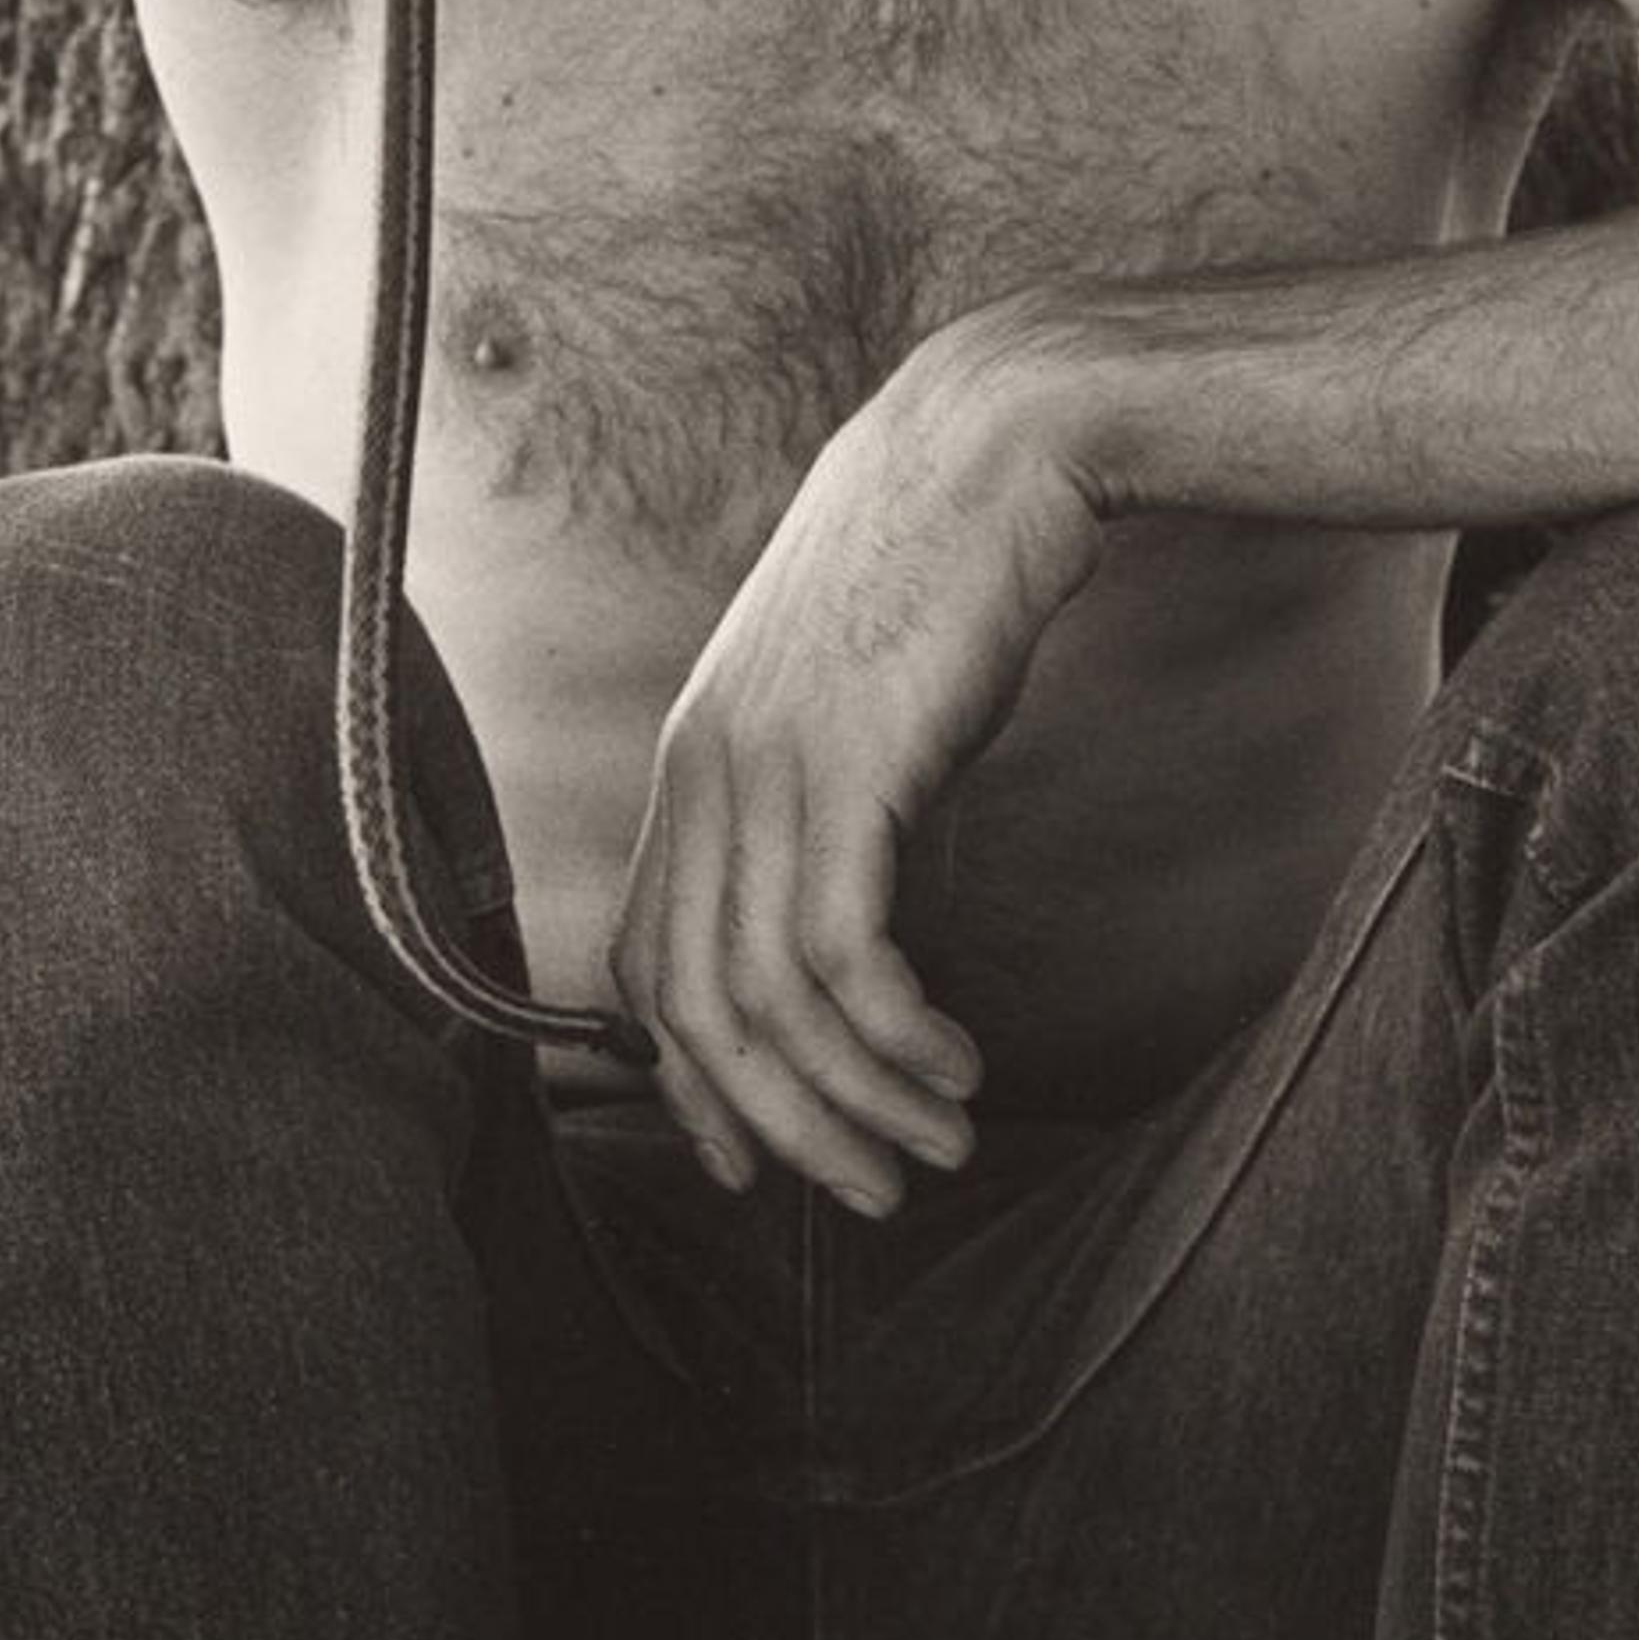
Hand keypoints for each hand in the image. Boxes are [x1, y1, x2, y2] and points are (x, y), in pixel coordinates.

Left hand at [610, 310, 1107, 1213]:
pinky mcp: (846, 765)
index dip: (693, 1081)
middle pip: (695, 1009)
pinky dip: (894, 1041)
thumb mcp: (861, 709)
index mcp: (697, 759)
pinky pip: (842, 956)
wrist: (993, 444)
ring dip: (854, 1102)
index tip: (762, 1159)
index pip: (646, 964)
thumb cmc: (945, 576)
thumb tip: (862, 935)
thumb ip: (837, 810)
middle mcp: (704, 769)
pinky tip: (957, 1068)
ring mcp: (765, 766)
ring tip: (937, 1148)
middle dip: (780, 1128)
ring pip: (768, 1001)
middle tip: (872, 1195)